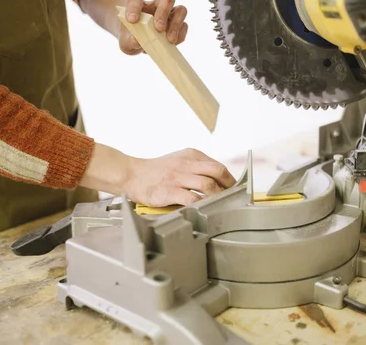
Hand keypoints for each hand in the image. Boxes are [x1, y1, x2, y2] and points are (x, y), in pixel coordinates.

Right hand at [79, 144, 235, 206]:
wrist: (132, 174)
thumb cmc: (157, 171)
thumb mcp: (179, 160)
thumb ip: (197, 167)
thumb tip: (218, 181)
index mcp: (191, 155)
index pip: (218, 166)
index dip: (229, 179)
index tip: (234, 190)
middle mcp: (186, 164)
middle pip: (217, 172)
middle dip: (229, 186)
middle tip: (232, 198)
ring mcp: (178, 177)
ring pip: (207, 185)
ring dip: (217, 197)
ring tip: (221, 206)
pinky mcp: (169, 190)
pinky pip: (191, 198)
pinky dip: (201, 205)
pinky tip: (204, 210)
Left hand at [118, 0, 188, 54]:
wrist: (140, 43)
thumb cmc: (131, 39)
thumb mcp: (126, 42)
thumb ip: (129, 42)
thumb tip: (137, 41)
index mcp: (139, 4)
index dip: (134, 7)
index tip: (132, 20)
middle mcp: (157, 5)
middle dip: (164, 13)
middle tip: (158, 28)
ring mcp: (170, 15)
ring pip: (181, 10)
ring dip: (176, 24)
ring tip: (169, 39)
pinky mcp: (179, 26)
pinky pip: (184, 26)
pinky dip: (180, 35)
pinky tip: (173, 43)